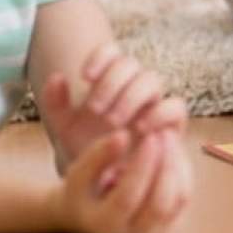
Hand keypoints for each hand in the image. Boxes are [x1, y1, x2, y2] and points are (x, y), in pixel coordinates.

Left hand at [42, 44, 186, 165]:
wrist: (104, 180)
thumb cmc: (87, 148)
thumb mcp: (66, 128)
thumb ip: (56, 104)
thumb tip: (57, 76)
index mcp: (112, 81)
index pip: (112, 52)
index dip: (102, 57)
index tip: (85, 77)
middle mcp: (135, 86)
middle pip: (131, 63)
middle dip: (112, 83)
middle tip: (95, 109)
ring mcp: (155, 103)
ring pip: (152, 80)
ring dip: (131, 96)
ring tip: (113, 122)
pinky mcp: (171, 124)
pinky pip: (176, 107)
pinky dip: (159, 113)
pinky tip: (140, 128)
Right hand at [53, 128, 191, 232]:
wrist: (94, 212)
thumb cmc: (86, 190)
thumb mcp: (80, 173)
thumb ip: (97, 155)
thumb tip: (123, 136)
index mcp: (104, 223)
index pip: (128, 198)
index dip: (142, 166)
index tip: (150, 137)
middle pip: (159, 204)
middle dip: (166, 164)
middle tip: (163, 133)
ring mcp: (155, 229)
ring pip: (178, 199)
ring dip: (177, 163)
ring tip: (167, 136)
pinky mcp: (171, 219)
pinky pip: (185, 195)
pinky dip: (183, 169)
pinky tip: (172, 148)